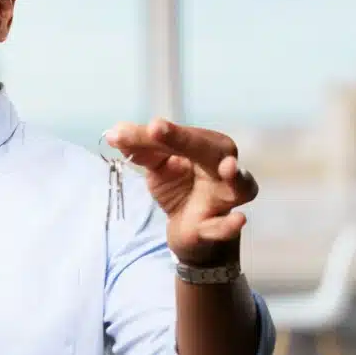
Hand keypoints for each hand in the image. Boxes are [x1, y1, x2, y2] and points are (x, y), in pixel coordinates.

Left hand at [105, 118, 258, 264]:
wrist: (188, 227)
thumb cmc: (178, 184)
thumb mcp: (157, 164)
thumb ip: (140, 147)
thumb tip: (113, 132)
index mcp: (208, 146)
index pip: (186, 136)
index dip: (166, 132)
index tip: (149, 127)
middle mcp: (224, 168)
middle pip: (212, 151)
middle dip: (187, 141)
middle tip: (158, 130)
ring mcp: (225, 198)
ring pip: (241, 186)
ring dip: (236, 178)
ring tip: (228, 169)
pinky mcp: (218, 227)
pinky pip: (226, 227)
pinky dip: (230, 225)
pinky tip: (237, 220)